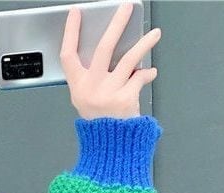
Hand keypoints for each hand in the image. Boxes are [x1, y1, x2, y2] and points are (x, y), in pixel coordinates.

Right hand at [60, 2, 161, 119]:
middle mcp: (91, 88)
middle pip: (104, 48)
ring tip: (155, 34)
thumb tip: (113, 51)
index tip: (76, 14)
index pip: (68, 55)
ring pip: (130, 58)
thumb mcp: (86, 101)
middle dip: (117, 24)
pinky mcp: (126, 98)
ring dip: (145, 43)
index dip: (71, 33)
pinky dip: (147, 74)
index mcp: (78, 87)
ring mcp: (109, 92)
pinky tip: (150, 72)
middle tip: (127, 8)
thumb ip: (93, 78)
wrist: (110, 146)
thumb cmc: (100, 124)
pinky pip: (140, 77)